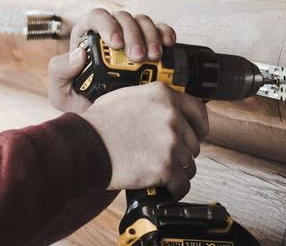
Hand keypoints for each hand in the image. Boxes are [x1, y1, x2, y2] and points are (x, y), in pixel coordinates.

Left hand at [47, 8, 177, 113]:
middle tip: (138, 56)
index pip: (97, 17)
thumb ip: (59, 71)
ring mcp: (131, 36)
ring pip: (143, 21)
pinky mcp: (149, 43)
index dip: (108, 25)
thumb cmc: (81, 101)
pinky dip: (165, 33)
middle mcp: (110, 32)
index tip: (116, 44)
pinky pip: (159, 29)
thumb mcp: (61, 92)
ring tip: (153, 57)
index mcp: (87, 36)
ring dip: (150, 35)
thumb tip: (78, 54)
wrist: (106, 118)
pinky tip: (168, 45)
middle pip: (123, 17)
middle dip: (133, 34)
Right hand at [81, 82, 208, 198]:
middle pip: (193, 141)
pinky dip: (174, 189)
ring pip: (189, 164)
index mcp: (162, 96)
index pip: (198, 110)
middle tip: (165, 157)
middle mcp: (171, 116)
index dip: (199, 126)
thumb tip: (160, 109)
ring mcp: (170, 142)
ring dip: (176, 171)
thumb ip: (149, 101)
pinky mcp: (165, 166)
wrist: (86, 146)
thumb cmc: (98, 124)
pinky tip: (164, 188)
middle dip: (182, 152)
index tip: (196, 134)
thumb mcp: (125, 97)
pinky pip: (182, 184)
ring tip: (159, 173)